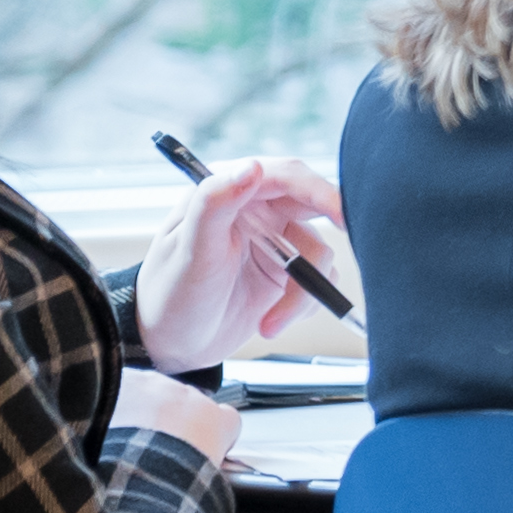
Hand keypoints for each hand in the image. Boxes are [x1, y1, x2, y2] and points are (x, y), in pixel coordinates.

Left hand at [136, 159, 351, 373]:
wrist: (170, 345)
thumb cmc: (169, 295)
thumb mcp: (191, 251)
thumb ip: (215, 203)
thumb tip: (252, 166)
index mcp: (229, 194)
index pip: (285, 176)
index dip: (319, 191)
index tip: (343, 217)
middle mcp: (256, 213)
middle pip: (313, 209)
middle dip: (317, 250)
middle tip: (323, 274)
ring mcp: (275, 244)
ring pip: (319, 255)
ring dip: (302, 294)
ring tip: (270, 323)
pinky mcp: (287, 274)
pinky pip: (319, 282)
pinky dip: (304, 306)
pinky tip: (271, 322)